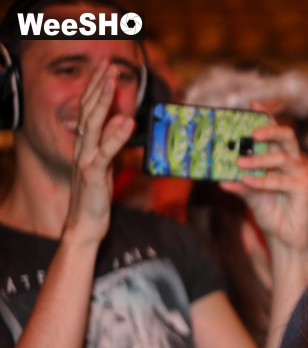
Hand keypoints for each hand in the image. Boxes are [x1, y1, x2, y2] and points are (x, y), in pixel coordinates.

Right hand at [64, 60, 135, 245]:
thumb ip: (112, 142)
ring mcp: (87, 159)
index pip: (89, 109)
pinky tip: (126, 120)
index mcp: (86, 144)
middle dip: (98, 85)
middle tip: (107, 63)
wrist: (85, 224)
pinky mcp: (94, 175)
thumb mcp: (107, 164)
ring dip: (103, 100)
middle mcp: (82, 147)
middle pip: (89, 109)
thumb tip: (121, 119)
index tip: (106, 67)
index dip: (96, 87)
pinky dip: (116, 135)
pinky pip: (106, 152)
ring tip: (112, 80)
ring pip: (93, 124)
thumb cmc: (97, 196)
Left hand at [219, 124, 307, 254]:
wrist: (284, 238)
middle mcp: (292, 163)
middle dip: (270, 129)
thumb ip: (240, 186)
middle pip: (286, 136)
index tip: (252, 104)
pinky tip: (247, 181)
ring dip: (258, 160)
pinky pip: (281, 180)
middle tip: (251, 134)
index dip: (266, 116)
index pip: (274, 133)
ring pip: (281, 157)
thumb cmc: (270, 214)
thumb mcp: (250, 197)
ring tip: (238, 164)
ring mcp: (300, 174)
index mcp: (279, 159)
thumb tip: (221, 180)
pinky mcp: (304, 188)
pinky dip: (262, 181)